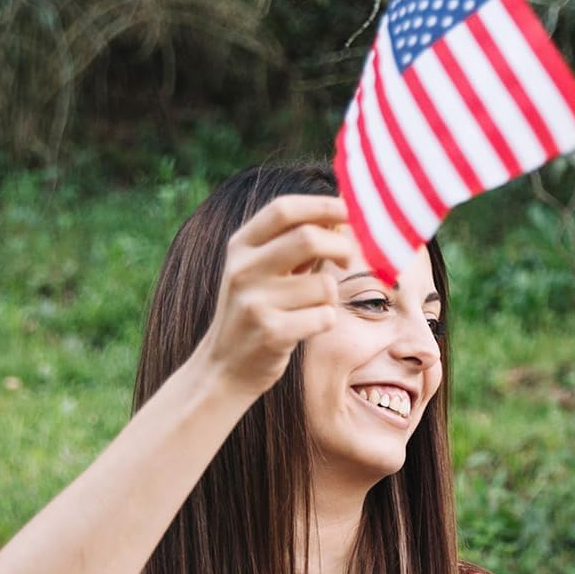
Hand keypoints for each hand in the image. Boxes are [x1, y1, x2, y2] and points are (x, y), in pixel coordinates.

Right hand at [192, 195, 355, 399]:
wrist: (225, 367)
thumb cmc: (255, 312)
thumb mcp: (261, 271)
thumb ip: (294, 246)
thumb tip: (340, 218)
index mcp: (240, 246)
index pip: (283, 209)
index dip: (322, 206)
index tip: (349, 211)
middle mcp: (243, 269)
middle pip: (308, 238)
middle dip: (341, 247)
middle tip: (348, 261)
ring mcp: (255, 302)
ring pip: (324, 285)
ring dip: (331, 296)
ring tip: (313, 307)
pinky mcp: (271, 333)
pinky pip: (324, 317)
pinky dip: (326, 321)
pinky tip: (308, 328)